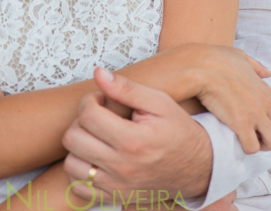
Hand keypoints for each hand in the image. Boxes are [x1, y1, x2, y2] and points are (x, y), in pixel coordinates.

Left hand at [63, 70, 213, 201]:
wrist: (199, 168)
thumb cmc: (178, 130)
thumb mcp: (159, 102)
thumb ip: (126, 87)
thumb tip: (99, 73)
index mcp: (132, 140)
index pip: (87, 115)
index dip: (89, 100)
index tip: (101, 99)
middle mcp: (122, 167)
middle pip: (74, 139)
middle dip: (81, 121)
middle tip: (97, 116)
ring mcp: (117, 186)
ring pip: (71, 165)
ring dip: (78, 147)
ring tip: (95, 137)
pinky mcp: (116, 198)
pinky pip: (80, 188)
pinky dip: (81, 172)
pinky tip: (94, 158)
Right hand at [185, 45, 270, 152]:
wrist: (198, 66)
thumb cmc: (214, 59)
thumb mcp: (239, 56)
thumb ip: (256, 66)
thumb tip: (269, 72)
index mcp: (265, 90)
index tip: (257, 124)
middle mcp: (265, 103)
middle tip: (253, 136)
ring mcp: (255, 114)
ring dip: (262, 145)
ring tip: (245, 139)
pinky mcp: (241, 123)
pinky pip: (253, 147)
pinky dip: (244, 147)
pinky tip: (233, 139)